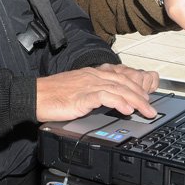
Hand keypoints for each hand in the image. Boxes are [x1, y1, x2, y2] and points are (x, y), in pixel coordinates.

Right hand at [36, 63, 158, 121]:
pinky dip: (118, 102)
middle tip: (151, 107)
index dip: (135, 86)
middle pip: (123, 82)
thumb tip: (105, 101)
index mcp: (91, 74)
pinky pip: (104, 97)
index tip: (145, 96)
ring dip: (135, 100)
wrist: (34, 95)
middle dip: (141, 95)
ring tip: (146, 111)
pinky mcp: (81, 96)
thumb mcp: (76, 90)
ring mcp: (87, 85)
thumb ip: (91, 92)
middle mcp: (92, 76)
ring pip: (118, 89)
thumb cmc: (51, 94)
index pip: (119, 76)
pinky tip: (127, 109)